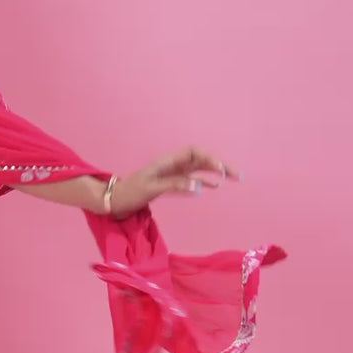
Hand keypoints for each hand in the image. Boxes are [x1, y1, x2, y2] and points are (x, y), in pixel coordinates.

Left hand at [109, 146, 240, 219]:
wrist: (115, 200)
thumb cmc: (131, 192)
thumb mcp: (152, 188)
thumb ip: (176, 185)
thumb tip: (200, 186)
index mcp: (168, 161)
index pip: (194, 153)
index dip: (209, 159)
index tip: (221, 171)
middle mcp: (172, 164)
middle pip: (201, 159)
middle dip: (219, 164)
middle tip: (237, 176)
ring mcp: (172, 173)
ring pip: (199, 168)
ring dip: (215, 172)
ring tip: (233, 179)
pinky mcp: (170, 183)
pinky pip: (191, 179)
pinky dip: (204, 181)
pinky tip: (214, 186)